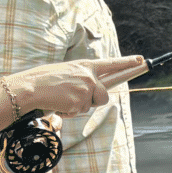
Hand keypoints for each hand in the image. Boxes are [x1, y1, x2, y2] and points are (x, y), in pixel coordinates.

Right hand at [13, 55, 146, 116]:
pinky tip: (58, 103)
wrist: (30, 88)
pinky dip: (68, 111)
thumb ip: (81, 80)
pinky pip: (79, 112)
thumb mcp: (65, 74)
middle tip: (82, 95)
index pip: (111, 64)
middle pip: (105, 93)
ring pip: (92, 105)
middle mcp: (89, 76)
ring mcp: (86, 89)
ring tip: (63, 98)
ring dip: (79, 106)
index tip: (141, 60)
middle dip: (95, 99)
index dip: (127, 63)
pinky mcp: (80, 102)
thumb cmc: (43, 81)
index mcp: (84, 66)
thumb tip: (91, 94)